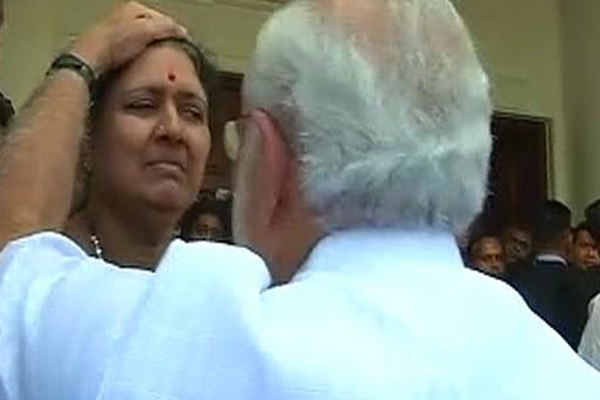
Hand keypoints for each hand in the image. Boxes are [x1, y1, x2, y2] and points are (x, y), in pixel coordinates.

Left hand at [71, 1, 187, 74]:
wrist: (89, 59)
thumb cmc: (116, 43)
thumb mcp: (146, 32)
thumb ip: (166, 28)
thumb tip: (182, 31)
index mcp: (134, 8)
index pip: (163, 18)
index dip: (174, 31)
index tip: (181, 45)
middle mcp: (124, 15)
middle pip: (151, 28)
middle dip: (161, 40)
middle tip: (169, 54)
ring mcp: (116, 29)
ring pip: (141, 38)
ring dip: (149, 49)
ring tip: (155, 61)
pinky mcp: (109, 44)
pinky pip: (131, 48)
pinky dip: (137, 55)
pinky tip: (138, 64)